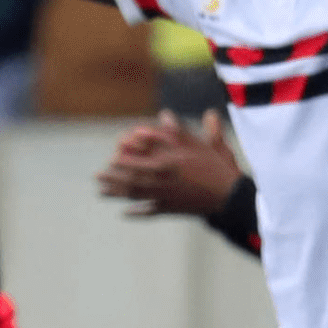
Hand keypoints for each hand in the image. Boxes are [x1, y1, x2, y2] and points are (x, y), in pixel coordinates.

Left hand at [97, 110, 241, 216]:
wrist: (231, 197)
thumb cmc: (217, 168)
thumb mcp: (200, 144)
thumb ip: (180, 130)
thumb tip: (164, 114)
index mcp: (168, 165)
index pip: (139, 162)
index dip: (124, 161)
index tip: (111, 158)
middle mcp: (163, 183)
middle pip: (131, 180)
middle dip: (113, 178)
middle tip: (96, 176)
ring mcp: (165, 198)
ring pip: (137, 196)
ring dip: (117, 193)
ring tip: (101, 192)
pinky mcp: (171, 210)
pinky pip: (150, 212)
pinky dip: (137, 213)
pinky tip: (124, 213)